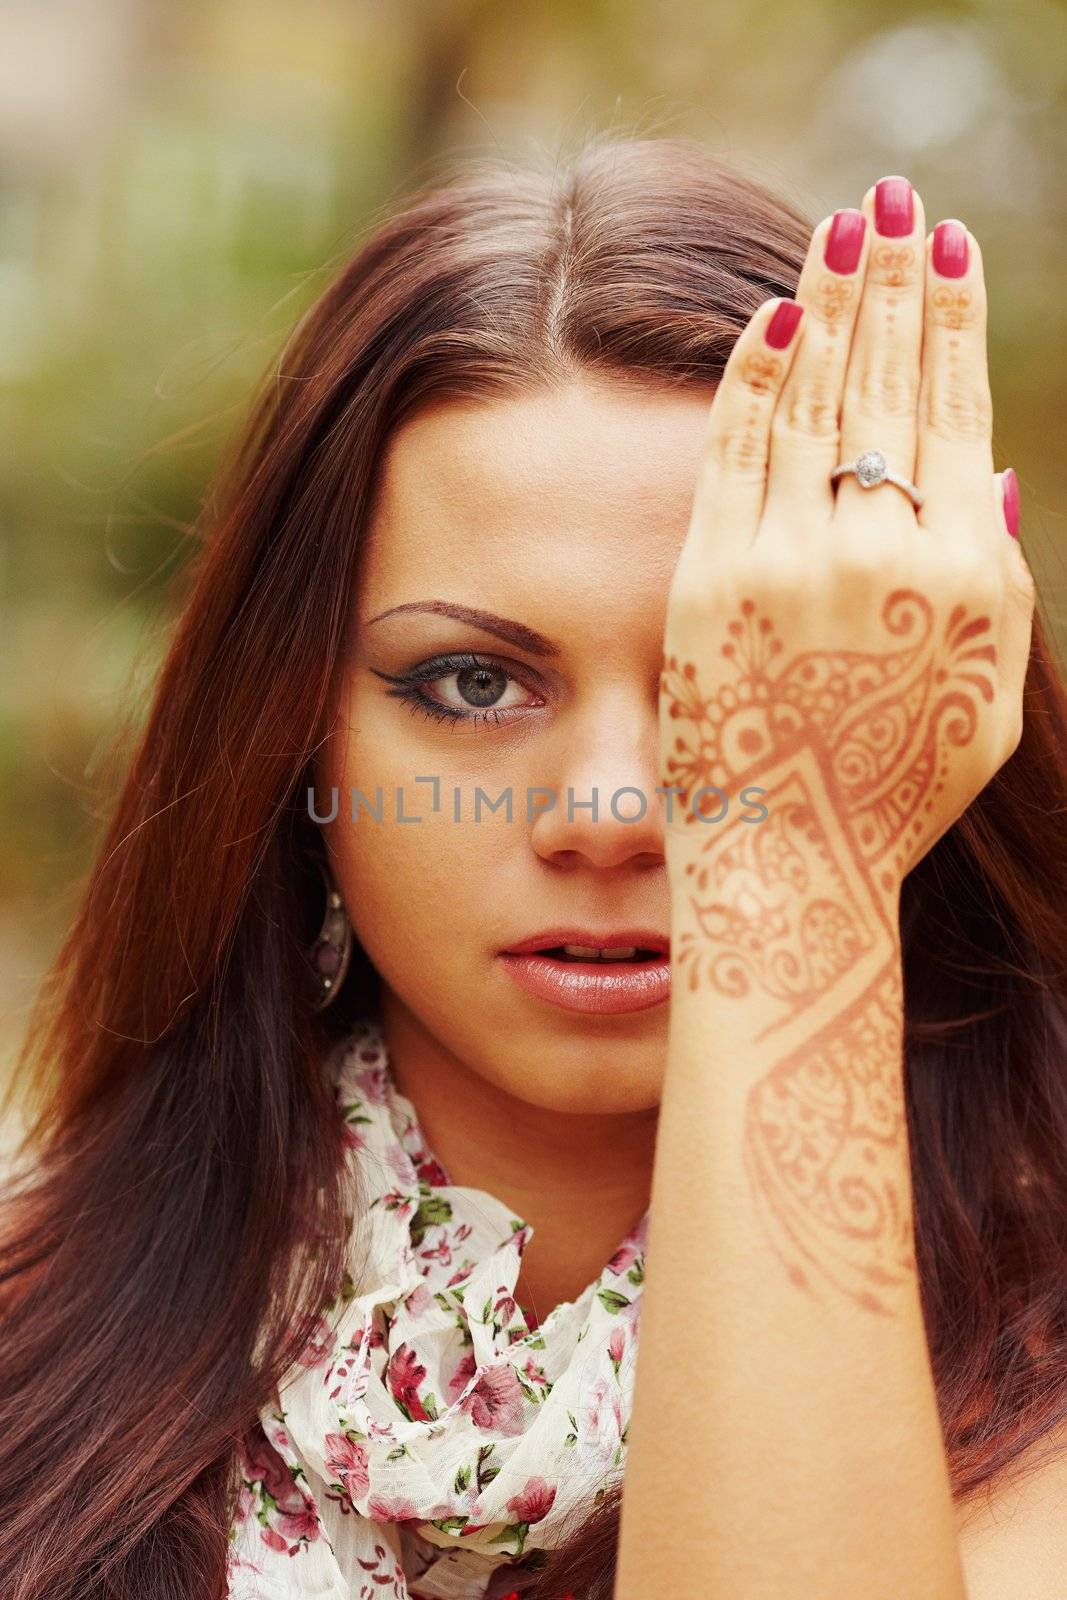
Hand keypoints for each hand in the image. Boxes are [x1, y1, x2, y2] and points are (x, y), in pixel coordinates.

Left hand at [659, 180, 1033, 916]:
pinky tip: (768, 314)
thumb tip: (993, 474)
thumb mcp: (987, 703)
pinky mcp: (710, 580)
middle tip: (894, 202)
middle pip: (886, 383)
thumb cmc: (896, 795)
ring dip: (828, 302)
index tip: (946, 249)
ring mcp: (788, 562)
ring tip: (842, 233)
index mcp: (965, 574)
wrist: (794, 861)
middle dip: (893, 281)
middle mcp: (881, 553)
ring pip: (812, 401)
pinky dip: (752, 376)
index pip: (954, 411)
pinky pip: (734, 452)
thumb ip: (1000, 585)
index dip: (950, 320)